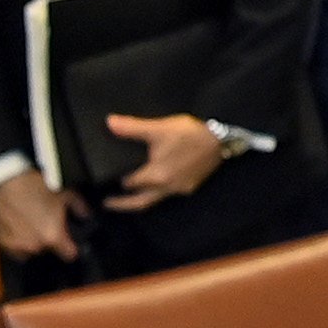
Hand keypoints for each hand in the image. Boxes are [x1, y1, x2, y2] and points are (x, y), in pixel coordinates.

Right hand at [0, 172, 83, 259]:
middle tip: (48, 226)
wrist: (8, 182)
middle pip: (49, 251)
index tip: (71, 244)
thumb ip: (79, 208)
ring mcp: (18, 245)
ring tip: (33, 226)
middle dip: (50, 241)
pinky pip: (14, 249)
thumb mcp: (66, 195)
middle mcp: (35, 244)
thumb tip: (85, 215)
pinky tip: (20, 229)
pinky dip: (18, 242)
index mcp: (53, 236)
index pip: (69, 254)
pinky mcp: (3, 241)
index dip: (72, 248)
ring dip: (33, 242)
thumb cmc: (34, 187)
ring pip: (31, 251)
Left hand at [100, 113, 224, 211]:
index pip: (129, 184)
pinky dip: (157, 192)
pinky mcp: (191, 185)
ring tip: (130, 195)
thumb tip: (110, 123)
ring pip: (155, 199)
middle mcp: (167, 187)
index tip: (104, 181)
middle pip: (140, 202)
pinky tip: (156, 183)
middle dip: (123, 204)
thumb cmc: (191, 135)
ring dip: (141, 198)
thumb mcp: (159, 128)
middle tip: (108, 203)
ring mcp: (180, 188)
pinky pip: (168, 193)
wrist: (222, 140)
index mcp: (156, 176)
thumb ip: (132, 127)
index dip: (115, 182)